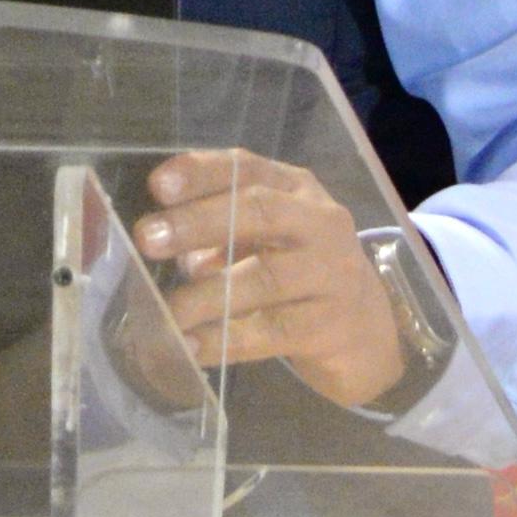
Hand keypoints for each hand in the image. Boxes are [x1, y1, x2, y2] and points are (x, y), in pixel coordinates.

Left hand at [133, 150, 407, 407]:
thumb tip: (154, 239)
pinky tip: (193, 348)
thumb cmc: (298, 273)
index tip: (158, 186)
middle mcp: (319, 222)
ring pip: (265, 277)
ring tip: (166, 313)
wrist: (368, 330)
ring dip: (206, 295)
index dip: (202, 173)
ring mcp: (331, 273)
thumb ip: (216, 231)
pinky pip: (273, 331)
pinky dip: (227, 340)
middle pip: (259, 211)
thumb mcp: (262, 239)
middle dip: (198, 222)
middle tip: (148, 239)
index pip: (246, 167)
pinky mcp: (331, 324)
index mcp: (294, 189)